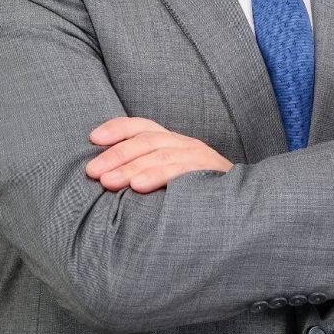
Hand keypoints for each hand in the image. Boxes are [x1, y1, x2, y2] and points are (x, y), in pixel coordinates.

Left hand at [86, 116, 233, 192]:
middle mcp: (185, 144)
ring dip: (130, 167)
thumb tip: (107, 181)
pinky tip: (138, 186)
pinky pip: (180, 170)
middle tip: (91, 171)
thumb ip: (146, 174)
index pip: (142, 126)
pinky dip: (157, 175)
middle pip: (145, 140)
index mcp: (173, 142)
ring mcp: (198, 156)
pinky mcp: (209, 171)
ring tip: (108, 182)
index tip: (92, 137)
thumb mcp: (171, 180)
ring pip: (159, 154)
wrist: (242, 207)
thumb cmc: (199, 196)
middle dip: (116, 154)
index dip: (117, 129)